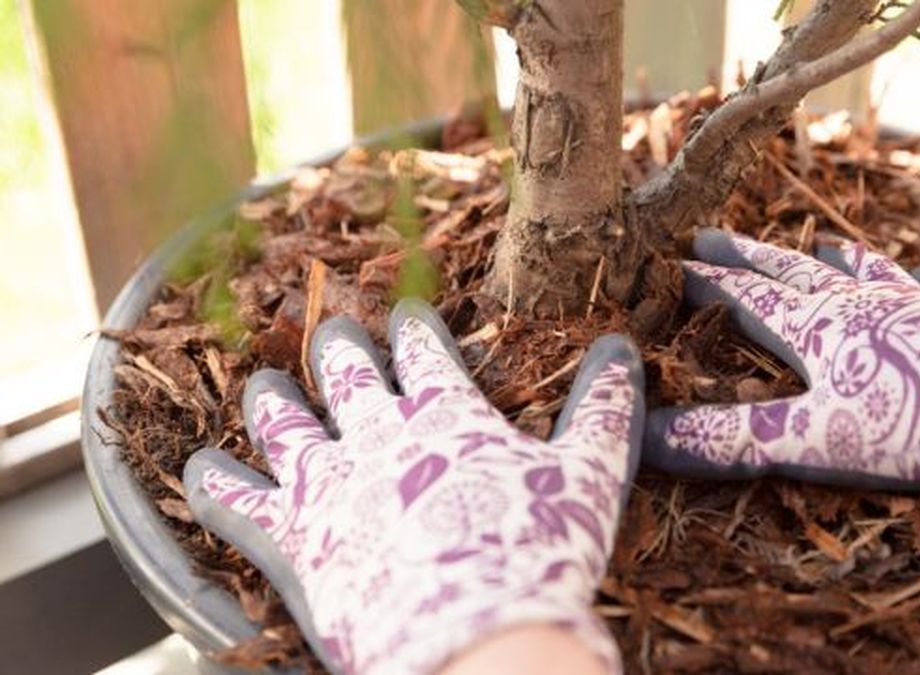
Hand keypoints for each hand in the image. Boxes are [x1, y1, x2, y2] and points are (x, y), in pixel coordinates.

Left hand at [184, 299, 643, 673]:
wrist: (481, 637)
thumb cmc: (541, 553)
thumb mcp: (591, 475)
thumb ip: (603, 409)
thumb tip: (623, 348)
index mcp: (447, 413)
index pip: (423, 350)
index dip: (414, 327)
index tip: (407, 313)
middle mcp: (379, 434)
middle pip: (348, 373)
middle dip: (341, 348)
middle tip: (336, 334)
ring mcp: (329, 484)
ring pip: (284, 423)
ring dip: (273, 400)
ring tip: (264, 384)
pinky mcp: (292, 539)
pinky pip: (234, 502)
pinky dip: (212, 483)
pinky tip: (196, 469)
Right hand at [644, 229, 919, 490]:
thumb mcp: (821, 439)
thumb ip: (738, 438)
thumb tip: (648, 436)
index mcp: (819, 329)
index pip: (746, 298)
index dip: (705, 284)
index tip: (668, 264)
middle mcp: (861, 303)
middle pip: (792, 273)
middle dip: (747, 257)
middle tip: (710, 234)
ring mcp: (914, 306)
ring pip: (858, 271)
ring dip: (827, 258)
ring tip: (814, 243)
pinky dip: (908, 279)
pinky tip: (917, 274)